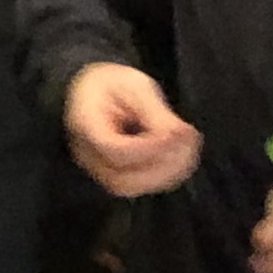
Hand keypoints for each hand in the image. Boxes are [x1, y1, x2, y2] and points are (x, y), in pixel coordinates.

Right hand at [65, 63, 203, 196]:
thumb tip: (179, 134)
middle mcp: (87, 153)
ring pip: (132, 187)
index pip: (112, 149)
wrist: (96, 92)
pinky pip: (139, 185)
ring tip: (187, 145)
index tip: (174, 133)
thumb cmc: (112, 85)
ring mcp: (98, 169)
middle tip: (186, 140)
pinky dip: (166, 174)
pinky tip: (182, 154)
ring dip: (167, 172)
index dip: (147, 148)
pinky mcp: (114, 176)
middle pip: (121, 178)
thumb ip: (155, 112)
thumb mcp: (134, 85)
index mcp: (85, 122)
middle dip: (161, 164)